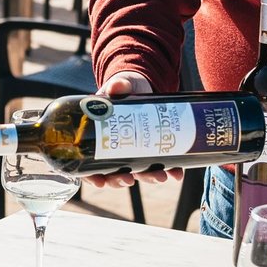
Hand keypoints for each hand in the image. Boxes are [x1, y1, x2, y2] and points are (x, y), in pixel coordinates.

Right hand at [83, 73, 184, 188]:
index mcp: (100, 134)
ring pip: (138, 171)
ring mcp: (135, 149)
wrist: (145, 85)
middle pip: (113, 172)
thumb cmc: (126, 86)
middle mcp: (116, 146)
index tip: (100, 182)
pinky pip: (160, 163)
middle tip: (129, 180)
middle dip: (120, 180)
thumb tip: (116, 86)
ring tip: (160, 177)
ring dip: (148, 178)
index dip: (92, 176)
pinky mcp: (153, 147)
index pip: (90, 162)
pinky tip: (176, 173)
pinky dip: (170, 170)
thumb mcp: (122, 84)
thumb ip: (119, 85)